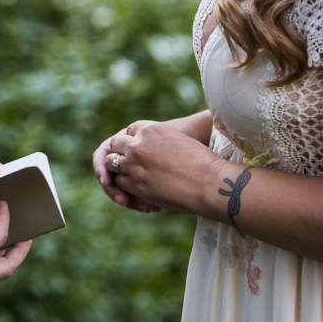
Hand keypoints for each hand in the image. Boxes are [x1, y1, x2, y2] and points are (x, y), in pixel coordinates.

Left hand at [95, 116, 219, 213]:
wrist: (209, 182)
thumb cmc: (201, 162)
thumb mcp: (177, 141)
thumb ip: (159, 143)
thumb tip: (151, 153)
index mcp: (150, 129)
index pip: (130, 131)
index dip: (132, 141)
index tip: (137, 150)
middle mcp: (138, 143)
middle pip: (116, 144)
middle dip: (120, 153)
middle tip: (128, 164)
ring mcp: (133, 163)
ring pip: (113, 164)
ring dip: (120, 170)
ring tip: (133, 178)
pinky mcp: (134, 183)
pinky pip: (120, 183)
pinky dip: (126, 188)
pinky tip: (139, 192)